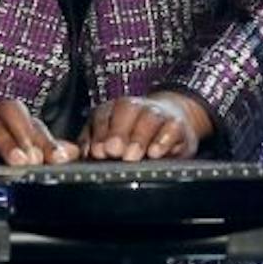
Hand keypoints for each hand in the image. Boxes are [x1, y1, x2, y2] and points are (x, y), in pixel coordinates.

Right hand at [0, 97, 76, 166]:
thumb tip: (74, 151)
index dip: (50, 140)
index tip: (63, 157)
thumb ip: (40, 142)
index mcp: (10, 116)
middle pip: (14, 115)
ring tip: (19, 161)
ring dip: (6, 143)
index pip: (34, 123)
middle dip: (29, 136)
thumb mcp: (8, 133)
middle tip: (40, 158)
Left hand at [79, 91, 211, 161]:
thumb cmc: (135, 136)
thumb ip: (94, 144)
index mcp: (114, 109)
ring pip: (149, 118)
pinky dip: (163, 141)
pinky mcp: (178, 126)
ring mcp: (159, 114)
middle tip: (114, 151)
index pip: (103, 114)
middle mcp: (137, 107)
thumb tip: (83, 154)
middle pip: (126, 110)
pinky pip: (172, 129)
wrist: (174, 120)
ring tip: (132, 156)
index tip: (97, 151)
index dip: (99, 132)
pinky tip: (155, 152)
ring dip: (139, 138)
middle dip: (119, 132)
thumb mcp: (113, 138)